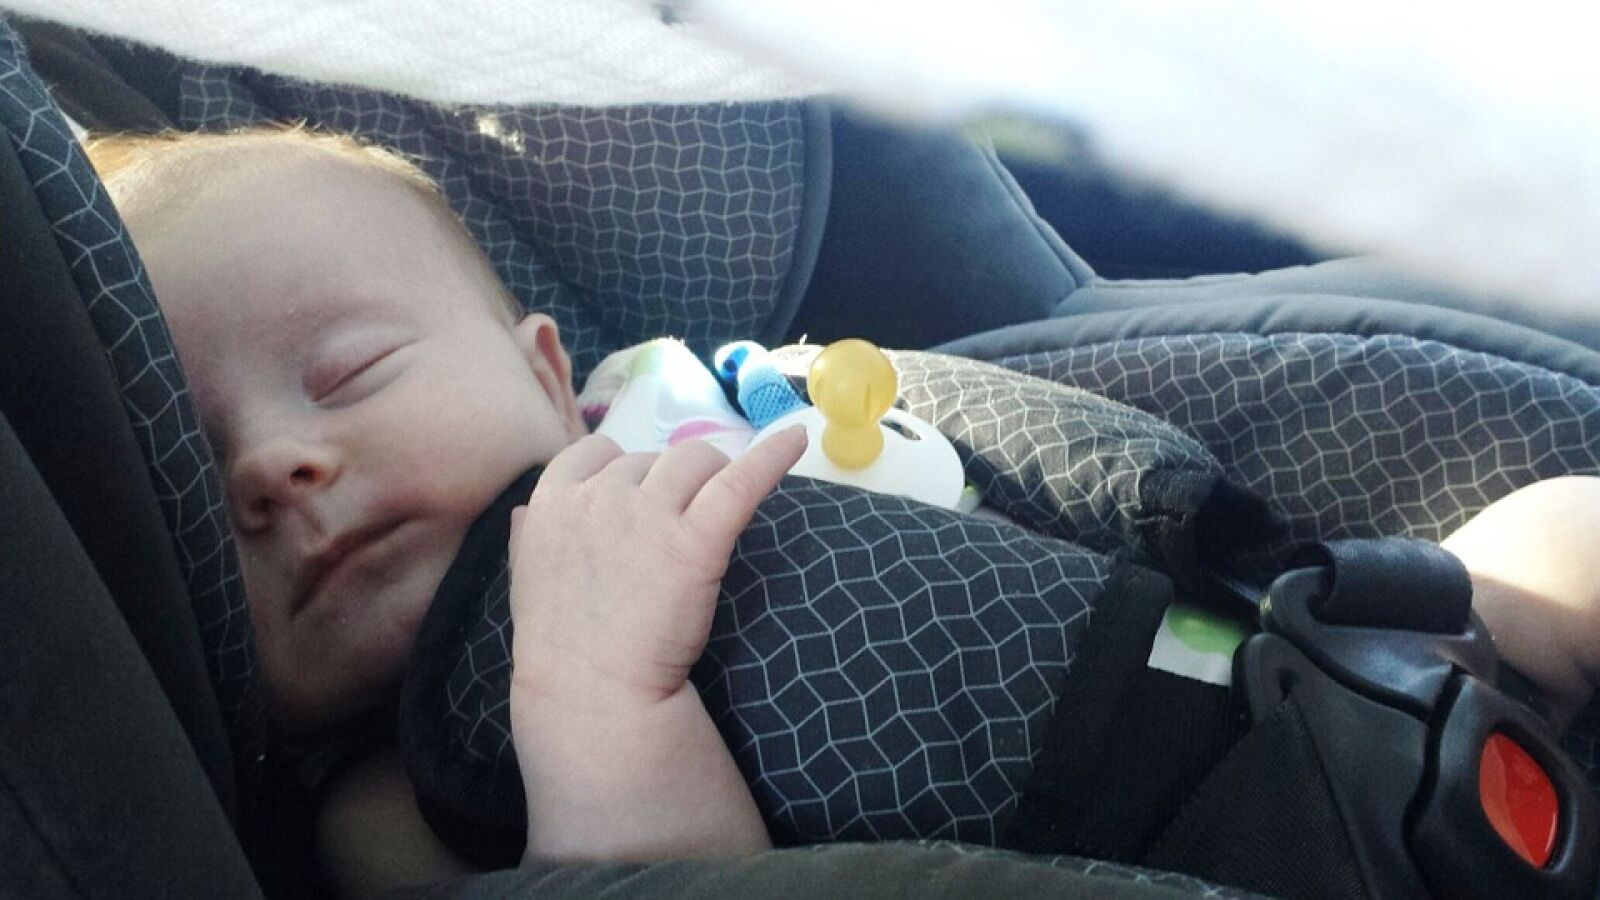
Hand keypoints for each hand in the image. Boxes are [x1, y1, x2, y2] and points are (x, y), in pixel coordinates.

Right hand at [508, 427, 806, 709]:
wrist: (591, 695)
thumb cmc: (560, 646)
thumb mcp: (526, 579)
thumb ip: (528, 536)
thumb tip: (524, 510)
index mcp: (552, 499)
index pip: (597, 451)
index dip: (623, 473)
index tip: (636, 504)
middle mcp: (600, 494)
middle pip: (653, 458)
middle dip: (669, 485)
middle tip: (677, 533)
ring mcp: (648, 514)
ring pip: (695, 460)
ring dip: (710, 478)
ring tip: (715, 516)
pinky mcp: (696, 540)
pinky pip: (741, 481)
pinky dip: (772, 457)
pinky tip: (796, 440)